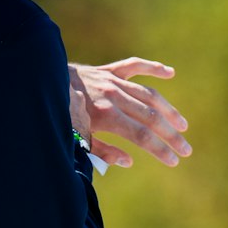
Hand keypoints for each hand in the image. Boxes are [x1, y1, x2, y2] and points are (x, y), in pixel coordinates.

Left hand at [68, 58, 190, 168]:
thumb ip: (102, 152)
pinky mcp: (109, 70)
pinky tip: (169, 73)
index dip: (160, 149)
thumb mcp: (77, 140)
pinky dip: (153, 68)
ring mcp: (112, 80)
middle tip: (187, 150)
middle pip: (150, 117)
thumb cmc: (59, 118)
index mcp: (105, 115)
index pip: (141, 136)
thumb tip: (128, 161)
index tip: (174, 161)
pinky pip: (135, 66)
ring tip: (182, 125)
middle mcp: (112, 96)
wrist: (41, 83)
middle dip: (171, 135)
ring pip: (149, 94)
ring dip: (168, 110)